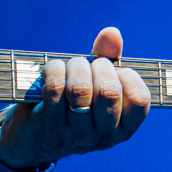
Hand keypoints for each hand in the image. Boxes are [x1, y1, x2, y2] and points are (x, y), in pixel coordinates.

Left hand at [0, 27, 149, 169]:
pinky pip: (55, 87)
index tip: (114, 71)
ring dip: (74, 67)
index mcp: (122, 128)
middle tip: (88, 65)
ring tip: (70, 66)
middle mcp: (102, 135)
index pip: (139, 100)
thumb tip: (112, 33)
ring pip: (80, 89)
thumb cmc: (71, 104)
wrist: (31, 139)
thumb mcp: (94, 85)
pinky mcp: (48, 125)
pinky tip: (53, 69)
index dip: (127, 76)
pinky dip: (54, 69)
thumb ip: (108, 59)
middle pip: (108, 91)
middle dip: (97, 66)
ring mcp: (75, 133)